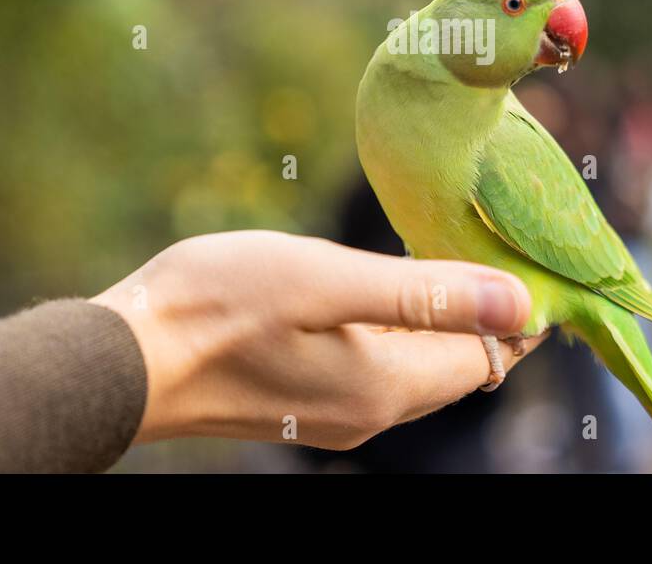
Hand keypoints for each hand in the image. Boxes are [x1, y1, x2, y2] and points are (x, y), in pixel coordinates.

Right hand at [90, 231, 546, 449]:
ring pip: (417, 364)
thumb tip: (517, 301)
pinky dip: (398, 329)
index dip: (518, 310)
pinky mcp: (305, 401)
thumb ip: (425, 294)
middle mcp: (372, 412)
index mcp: (387, 384)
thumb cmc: (218, 305)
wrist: (123, 359)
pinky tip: (383, 287)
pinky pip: (379, 365)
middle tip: (491, 240)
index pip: (489, 354)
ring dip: (440, 318)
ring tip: (446, 252)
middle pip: (458, 363)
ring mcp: (337, 412)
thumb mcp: (326, 280)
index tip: (528, 254)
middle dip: (485, 312)